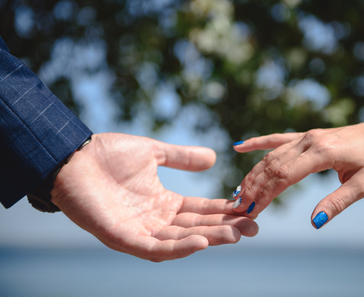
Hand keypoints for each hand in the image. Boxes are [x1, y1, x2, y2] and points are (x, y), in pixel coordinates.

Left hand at [51, 133, 257, 261]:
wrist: (72, 156)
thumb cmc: (107, 154)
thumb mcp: (153, 152)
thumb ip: (181, 157)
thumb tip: (214, 158)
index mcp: (163, 202)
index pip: (199, 210)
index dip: (223, 211)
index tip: (248, 208)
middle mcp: (155, 220)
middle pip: (195, 228)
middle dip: (224, 228)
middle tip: (253, 226)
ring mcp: (139, 230)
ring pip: (180, 241)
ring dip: (208, 238)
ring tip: (235, 234)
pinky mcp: (122, 237)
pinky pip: (153, 248)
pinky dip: (177, 248)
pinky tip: (201, 241)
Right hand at [232, 120, 363, 228]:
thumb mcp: (363, 185)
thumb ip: (337, 203)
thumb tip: (314, 222)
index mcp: (322, 152)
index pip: (283, 175)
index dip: (264, 194)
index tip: (250, 210)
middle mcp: (309, 140)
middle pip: (272, 165)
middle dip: (253, 187)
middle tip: (238, 207)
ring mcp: (306, 135)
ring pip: (271, 154)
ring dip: (253, 173)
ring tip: (238, 191)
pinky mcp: (307, 135)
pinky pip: (277, 139)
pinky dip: (257, 142)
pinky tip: (240, 146)